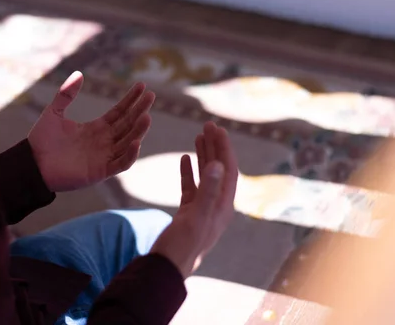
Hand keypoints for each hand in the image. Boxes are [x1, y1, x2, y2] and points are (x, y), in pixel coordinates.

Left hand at [28, 71, 154, 191]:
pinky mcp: (101, 171)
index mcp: (96, 128)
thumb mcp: (54, 112)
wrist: (31, 165)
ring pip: (128, 141)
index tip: (142, 86)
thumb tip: (78, 74)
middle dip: (140, 110)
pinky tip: (136, 141)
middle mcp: (104, 142)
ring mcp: (104, 157)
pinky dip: (130, 154)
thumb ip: (66, 94)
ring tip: (146, 116)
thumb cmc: (41, 141)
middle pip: (128, 124)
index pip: (120, 112)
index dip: (131, 100)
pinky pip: (121, 163)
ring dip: (139, 130)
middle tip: (151, 96)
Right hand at [150, 122, 238, 277]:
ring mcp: (202, 209)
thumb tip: (218, 163)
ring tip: (199, 135)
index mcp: (222, 206)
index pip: (228, 170)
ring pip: (206, 176)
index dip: (224, 148)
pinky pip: (191, 187)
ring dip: (204, 155)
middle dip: (215, 147)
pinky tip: (184, 158)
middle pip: (219, 170)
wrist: (166, 270)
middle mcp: (216, 206)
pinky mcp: (188, 213)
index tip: (218, 128)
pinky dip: (189, 171)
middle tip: (208, 125)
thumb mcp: (196, 217)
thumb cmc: (182, 247)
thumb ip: (208, 190)